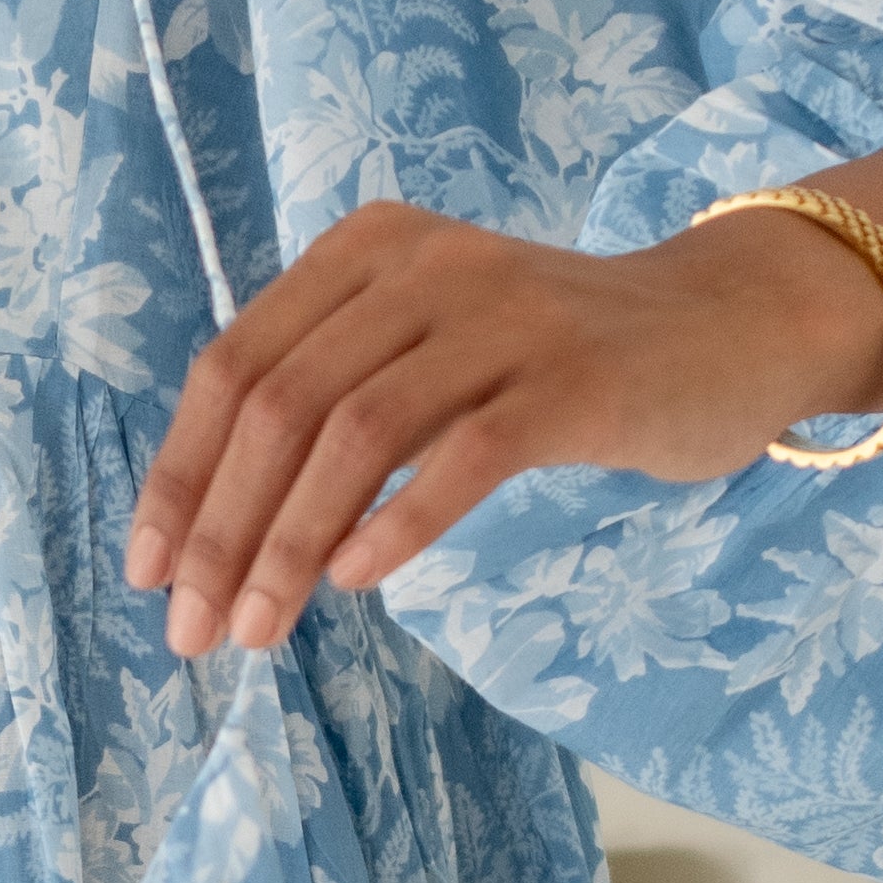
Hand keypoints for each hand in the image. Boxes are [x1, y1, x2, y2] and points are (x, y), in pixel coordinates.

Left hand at [122, 193, 882, 658]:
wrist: (731, 323)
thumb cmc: (560, 358)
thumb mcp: (429, 346)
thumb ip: (336, 397)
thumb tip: (221, 527)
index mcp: (363, 252)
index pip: (234, 365)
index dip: (181, 474)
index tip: (150, 571)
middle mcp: (420, 265)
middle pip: (279, 405)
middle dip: (222, 529)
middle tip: (195, 631)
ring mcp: (499, 315)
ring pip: (354, 433)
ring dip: (290, 544)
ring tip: (260, 628)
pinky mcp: (573, 375)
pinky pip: (462, 453)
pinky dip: (397, 522)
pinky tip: (357, 580)